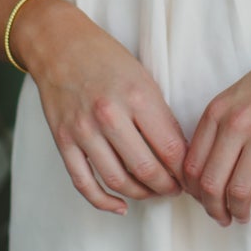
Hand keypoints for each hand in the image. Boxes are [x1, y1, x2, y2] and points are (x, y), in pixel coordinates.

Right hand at [17, 0, 188, 216]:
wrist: (59, 45)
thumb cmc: (107, 59)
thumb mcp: (144, 79)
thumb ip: (160, 116)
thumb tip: (179, 156)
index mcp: (137, 96)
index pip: (171, 149)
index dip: (185, 170)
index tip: (190, 176)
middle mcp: (110, 114)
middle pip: (147, 170)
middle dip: (167, 187)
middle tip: (175, 189)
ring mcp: (83, 130)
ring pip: (118, 181)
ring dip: (141, 194)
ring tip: (153, 192)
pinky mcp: (63, 140)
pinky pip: (84, 183)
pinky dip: (104, 202)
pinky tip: (120, 206)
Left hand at [181, 37, 250, 227]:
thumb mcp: (236, 96)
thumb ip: (220, 127)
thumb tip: (210, 171)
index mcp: (217, 111)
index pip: (192, 164)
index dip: (193, 192)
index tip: (203, 202)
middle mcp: (236, 122)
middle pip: (211, 183)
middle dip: (213, 209)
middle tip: (222, 218)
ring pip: (240, 189)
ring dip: (239, 212)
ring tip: (243, 218)